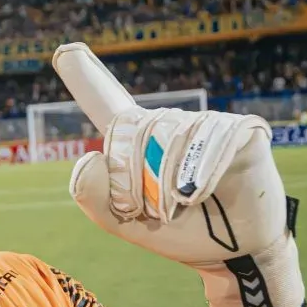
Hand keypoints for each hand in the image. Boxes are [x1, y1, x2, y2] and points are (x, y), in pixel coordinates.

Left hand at [52, 42, 305, 306]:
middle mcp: (171, 124)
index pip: (106, 102)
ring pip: (169, 138)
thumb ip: (91, 196)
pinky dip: (200, 173)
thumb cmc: (180, 234)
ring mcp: (208, 124)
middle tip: (157, 212)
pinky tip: (200, 194)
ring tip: (182, 207)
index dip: (85, 78)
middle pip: (133, 133)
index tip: (63, 51)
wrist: (232, 255)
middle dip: (137, 181)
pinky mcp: (243, 130)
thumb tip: (91, 155)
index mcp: (137, 142)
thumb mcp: (123, 223)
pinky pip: (211, 141)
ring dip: (166, 184)